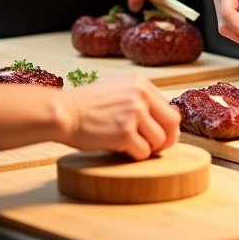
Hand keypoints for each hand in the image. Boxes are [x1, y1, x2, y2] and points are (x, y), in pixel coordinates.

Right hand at [58, 75, 180, 159]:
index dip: (164, 125)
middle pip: (173, 123)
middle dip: (166, 139)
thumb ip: (139, 98)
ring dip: (147, 148)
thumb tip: (161, 118)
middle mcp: (140, 95)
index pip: (170, 107)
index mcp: (141, 83)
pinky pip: (144, 153)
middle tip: (153, 146)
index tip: (155, 133)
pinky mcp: (125, 133)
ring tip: (130, 145)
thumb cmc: (87, 105)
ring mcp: (133, 113)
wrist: (65, 112)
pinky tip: (120, 149)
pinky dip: (134, 156)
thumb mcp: (117, 89)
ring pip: (160, 141)